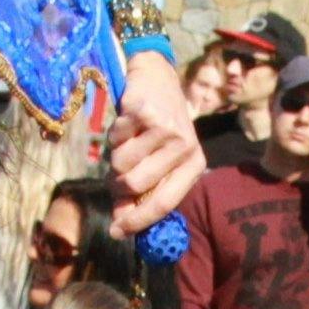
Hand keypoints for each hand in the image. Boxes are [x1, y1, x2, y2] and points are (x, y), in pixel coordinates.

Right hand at [105, 48, 201, 229]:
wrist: (156, 76)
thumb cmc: (156, 126)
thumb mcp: (158, 159)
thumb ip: (142, 193)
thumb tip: (120, 227)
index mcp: (195, 164)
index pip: (163, 204)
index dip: (137, 221)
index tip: (115, 232)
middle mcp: (186, 147)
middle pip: (134, 185)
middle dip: (117, 184)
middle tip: (116, 173)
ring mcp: (167, 128)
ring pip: (120, 163)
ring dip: (115, 155)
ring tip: (127, 142)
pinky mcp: (146, 111)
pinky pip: (113, 138)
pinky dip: (113, 133)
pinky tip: (127, 122)